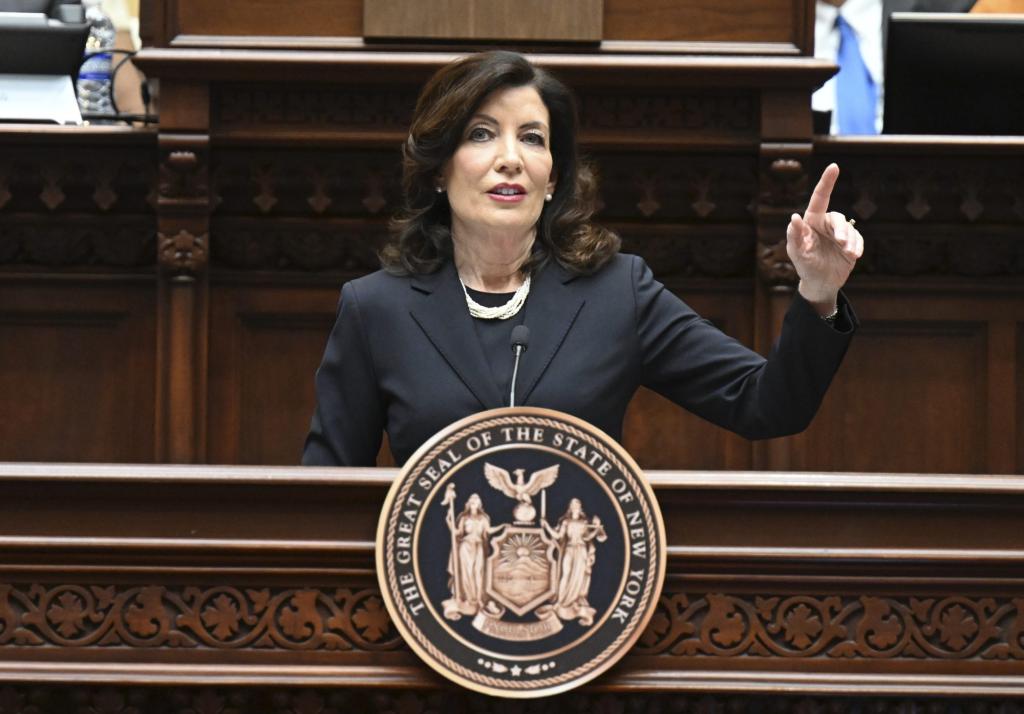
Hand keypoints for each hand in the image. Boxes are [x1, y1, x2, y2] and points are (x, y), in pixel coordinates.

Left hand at [786, 163, 863, 313]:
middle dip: (841, 230)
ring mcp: (840, 233)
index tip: (834, 166)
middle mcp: (826, 224)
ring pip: (850, 228)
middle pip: (838, 218)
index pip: (819, 199)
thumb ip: (795, 236)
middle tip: (841, 244)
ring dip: (850, 241)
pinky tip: (854, 256)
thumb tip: (794, 217)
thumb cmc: (805, 266)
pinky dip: (857, 246)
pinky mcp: (851, 243)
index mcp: (812, 222)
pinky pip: (858, 239)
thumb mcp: (797, 253)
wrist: (820, 283)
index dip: (827, 182)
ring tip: (847, 254)